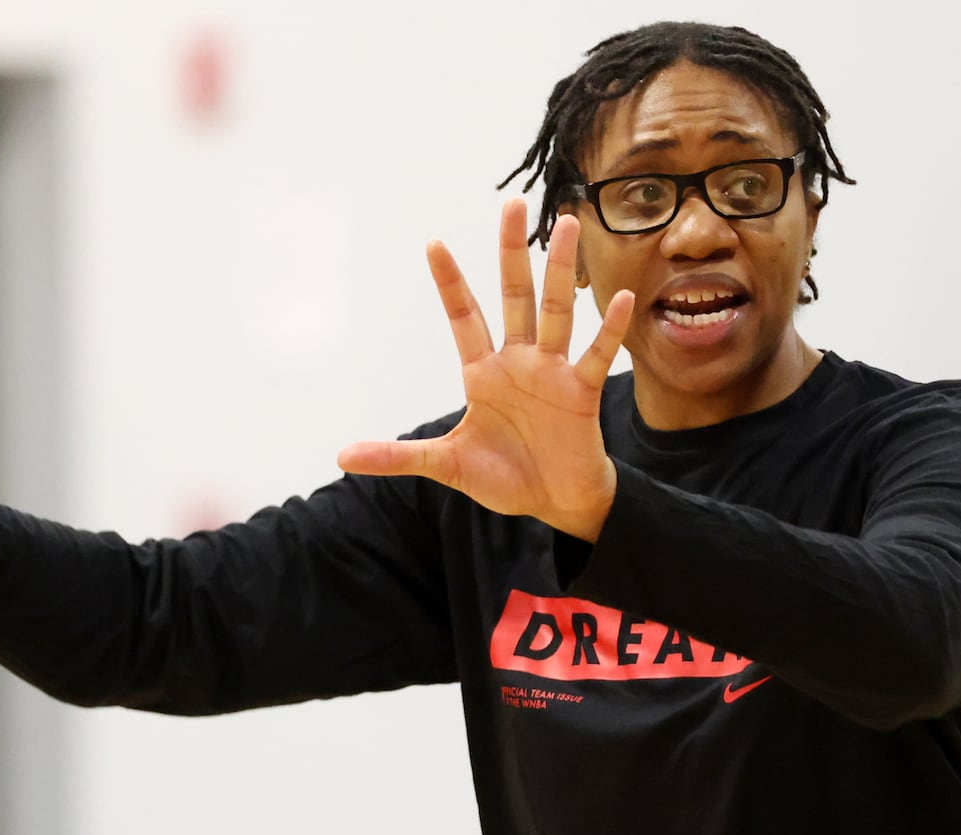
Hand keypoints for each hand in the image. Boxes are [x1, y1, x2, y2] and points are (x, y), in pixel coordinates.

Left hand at [338, 199, 633, 541]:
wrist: (556, 503)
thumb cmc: (505, 477)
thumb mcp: (446, 465)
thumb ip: (399, 457)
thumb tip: (342, 456)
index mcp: (483, 373)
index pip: (464, 317)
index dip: (450, 282)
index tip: (433, 242)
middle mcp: (519, 362)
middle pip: (514, 296)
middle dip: (511, 252)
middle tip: (513, 205)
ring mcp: (553, 372)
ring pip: (557, 312)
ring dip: (561, 271)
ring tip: (569, 224)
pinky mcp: (582, 393)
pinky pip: (597, 354)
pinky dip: (608, 328)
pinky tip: (618, 297)